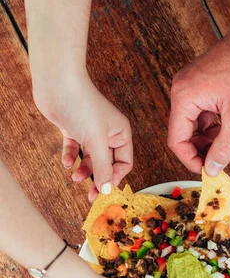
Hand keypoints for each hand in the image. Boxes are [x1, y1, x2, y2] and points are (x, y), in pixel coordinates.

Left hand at [34, 74, 132, 201]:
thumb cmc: (81, 105)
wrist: (56, 82)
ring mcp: (89, 131)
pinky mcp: (73, 129)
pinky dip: (71, 157)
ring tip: (74, 176)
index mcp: (120, 133)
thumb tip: (108, 190)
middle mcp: (108, 133)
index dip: (115, 177)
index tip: (104, 188)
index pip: (124, 163)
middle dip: (98, 179)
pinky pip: (75, 149)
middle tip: (90, 195)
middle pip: (106, 164)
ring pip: (90, 159)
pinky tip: (66, 162)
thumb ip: (103, 168)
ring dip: (83, 170)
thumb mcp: (96, 141)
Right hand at [168, 29, 229, 175]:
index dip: (192, 160)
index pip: (177, 141)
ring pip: (202, 125)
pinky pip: (210, 112)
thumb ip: (224, 148)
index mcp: (184, 98)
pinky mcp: (206, 84)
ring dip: (223, 137)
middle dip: (212, 148)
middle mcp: (184, 90)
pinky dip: (226, 123)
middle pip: (189, 134)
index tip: (209, 171)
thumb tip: (211, 170)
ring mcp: (194, 86)